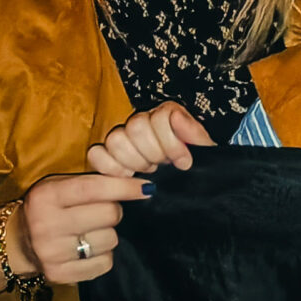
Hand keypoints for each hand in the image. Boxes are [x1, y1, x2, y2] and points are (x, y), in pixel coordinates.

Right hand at [14, 173, 151, 284]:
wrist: (18, 242)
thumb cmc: (50, 208)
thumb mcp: (60, 187)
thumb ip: (93, 182)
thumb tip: (141, 185)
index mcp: (46, 197)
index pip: (93, 189)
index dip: (124, 188)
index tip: (147, 188)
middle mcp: (46, 225)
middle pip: (109, 215)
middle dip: (113, 212)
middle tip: (101, 213)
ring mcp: (52, 252)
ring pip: (110, 240)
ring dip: (108, 235)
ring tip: (89, 232)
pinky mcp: (59, 274)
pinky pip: (104, 263)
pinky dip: (103, 256)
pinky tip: (87, 250)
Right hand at [85, 102, 212, 176]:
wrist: (188, 185)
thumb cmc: (194, 165)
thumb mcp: (204, 151)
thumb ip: (194, 133)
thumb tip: (177, 116)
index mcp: (166, 115)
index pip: (159, 116)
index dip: (171, 142)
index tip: (183, 162)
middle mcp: (142, 121)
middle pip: (135, 127)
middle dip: (153, 153)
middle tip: (163, 165)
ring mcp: (122, 137)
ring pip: (115, 140)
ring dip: (134, 161)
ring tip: (148, 170)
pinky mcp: (107, 155)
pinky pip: (96, 154)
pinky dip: (110, 167)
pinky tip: (127, 176)